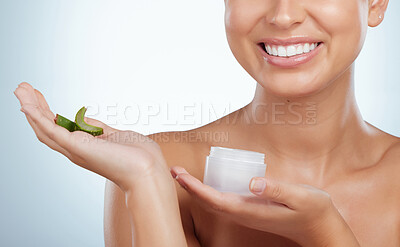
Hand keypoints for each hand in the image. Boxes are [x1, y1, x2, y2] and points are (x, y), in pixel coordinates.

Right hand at [14, 82, 169, 191]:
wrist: (148, 170)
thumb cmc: (138, 157)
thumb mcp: (116, 135)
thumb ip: (98, 128)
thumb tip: (84, 119)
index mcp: (84, 147)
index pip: (58, 128)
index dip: (46, 113)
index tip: (38, 96)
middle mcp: (75, 150)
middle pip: (45, 128)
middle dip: (33, 107)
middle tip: (22, 88)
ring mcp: (75, 150)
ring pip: (44, 128)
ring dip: (31, 108)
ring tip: (20, 89)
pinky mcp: (78, 147)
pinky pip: (52, 131)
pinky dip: (38, 117)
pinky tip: (28, 104)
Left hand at [170, 166, 359, 246]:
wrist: (318, 227)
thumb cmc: (311, 210)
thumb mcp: (300, 197)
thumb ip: (277, 189)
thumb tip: (252, 182)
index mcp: (250, 210)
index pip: (215, 200)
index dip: (196, 188)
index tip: (180, 175)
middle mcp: (243, 213)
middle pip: (209, 202)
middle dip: (189, 187)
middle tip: (173, 170)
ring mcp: (245, 213)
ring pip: (213, 203)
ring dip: (195, 189)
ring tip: (181, 175)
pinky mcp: (249, 210)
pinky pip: (222, 201)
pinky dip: (207, 191)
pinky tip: (203, 184)